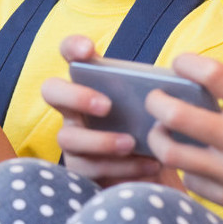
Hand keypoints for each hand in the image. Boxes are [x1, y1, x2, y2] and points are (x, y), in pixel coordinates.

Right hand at [41, 35, 168, 186]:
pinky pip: (89, 169)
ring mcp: (73, 139)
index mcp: (92, 83)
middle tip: (106, 105)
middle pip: (51, 91)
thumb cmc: (159, 132)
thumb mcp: (159, 108)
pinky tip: (148, 165)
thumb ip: (158, 93)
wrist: (163, 176)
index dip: (72, 47)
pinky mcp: (80, 170)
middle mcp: (74, 108)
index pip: (70, 55)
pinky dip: (121, 166)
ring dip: (101, 140)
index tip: (88, 50)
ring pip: (67, 137)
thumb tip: (171, 86)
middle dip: (75, 95)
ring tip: (131, 143)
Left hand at [144, 53, 222, 223]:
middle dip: (155, 102)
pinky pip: (188, 179)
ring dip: (158, 138)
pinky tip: (191, 162)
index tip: (178, 63)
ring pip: (169, 151)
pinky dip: (184, 168)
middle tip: (154, 99)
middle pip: (175, 114)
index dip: (186, 62)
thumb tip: (192, 94)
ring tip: (161, 132)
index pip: (213, 74)